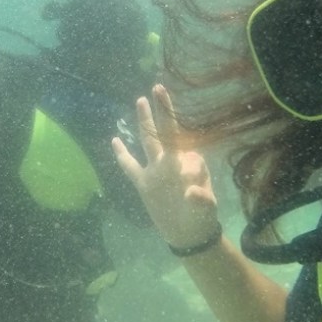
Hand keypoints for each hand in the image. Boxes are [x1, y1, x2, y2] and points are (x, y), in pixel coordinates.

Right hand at [112, 84, 221, 251]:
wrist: (188, 234)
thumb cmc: (201, 218)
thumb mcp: (206, 210)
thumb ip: (202, 200)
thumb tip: (193, 193)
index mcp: (187, 164)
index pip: (187, 150)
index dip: (193, 166)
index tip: (196, 189)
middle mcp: (170, 162)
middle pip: (166, 131)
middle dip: (164, 111)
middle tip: (159, 87)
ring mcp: (155, 170)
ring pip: (148, 140)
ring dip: (145, 121)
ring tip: (141, 99)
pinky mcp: (143, 183)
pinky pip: (129, 165)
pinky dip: (122, 154)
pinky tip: (115, 139)